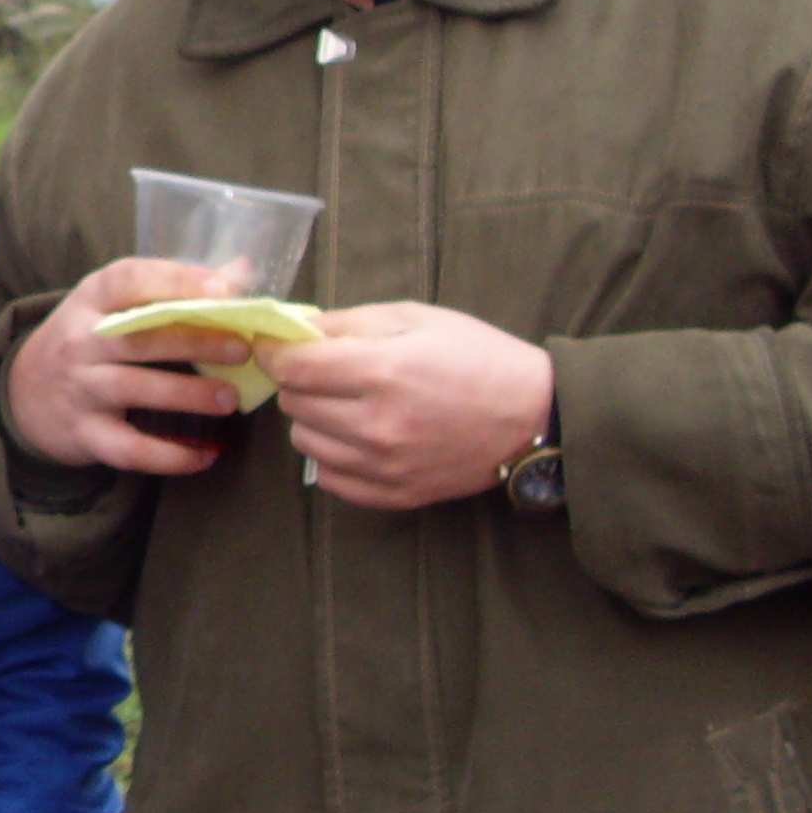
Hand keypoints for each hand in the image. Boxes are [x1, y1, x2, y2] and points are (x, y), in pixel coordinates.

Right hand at [0, 256, 261, 476]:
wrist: (26, 393)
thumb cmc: (88, 339)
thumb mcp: (115, 303)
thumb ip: (174, 287)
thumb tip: (242, 270)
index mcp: (90, 299)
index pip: (128, 281)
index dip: (176, 282)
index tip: (224, 288)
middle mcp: (80, 341)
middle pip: (138, 337)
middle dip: (195, 341)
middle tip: (243, 349)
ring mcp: (80, 388)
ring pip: (135, 389)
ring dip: (188, 395)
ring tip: (230, 399)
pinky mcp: (85, 433)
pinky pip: (130, 448)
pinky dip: (169, 456)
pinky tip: (206, 456)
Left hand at [262, 301, 552, 510]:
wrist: (535, 416)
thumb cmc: (477, 357)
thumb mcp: (416, 318)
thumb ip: (350, 322)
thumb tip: (296, 330)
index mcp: (381, 373)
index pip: (292, 368)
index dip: (276, 353)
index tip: (278, 347)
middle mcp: (376, 425)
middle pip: (294, 404)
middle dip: (301, 382)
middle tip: (326, 372)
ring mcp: (385, 466)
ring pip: (305, 442)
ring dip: (314, 420)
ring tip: (346, 405)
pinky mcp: (395, 495)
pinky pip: (330, 478)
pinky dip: (333, 456)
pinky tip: (357, 438)